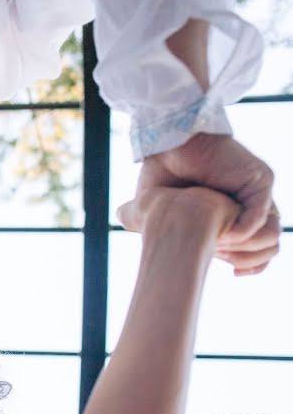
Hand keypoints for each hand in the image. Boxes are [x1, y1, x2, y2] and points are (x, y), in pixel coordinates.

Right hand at [137, 133, 281, 275]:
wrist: (166, 142)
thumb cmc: (162, 172)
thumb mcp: (160, 209)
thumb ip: (162, 229)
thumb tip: (142, 237)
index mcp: (232, 216)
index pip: (259, 251)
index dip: (249, 266)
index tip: (232, 272)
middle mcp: (251, 206)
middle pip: (270, 248)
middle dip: (245, 261)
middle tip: (217, 256)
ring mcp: (258, 194)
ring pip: (272, 237)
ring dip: (244, 250)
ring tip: (218, 245)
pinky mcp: (259, 182)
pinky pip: (258, 218)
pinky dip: (239, 232)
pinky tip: (220, 232)